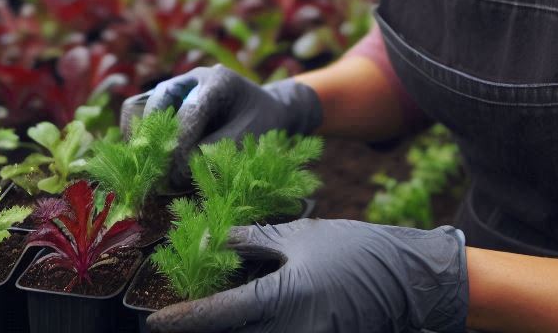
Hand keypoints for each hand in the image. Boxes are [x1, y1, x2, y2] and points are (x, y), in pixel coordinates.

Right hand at [119, 65, 322, 186]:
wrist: (268, 112)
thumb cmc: (261, 128)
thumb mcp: (246, 141)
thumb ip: (210, 155)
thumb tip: (171, 177)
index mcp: (217, 82)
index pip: (189, 113)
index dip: (179, 148)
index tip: (174, 179)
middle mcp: (191, 79)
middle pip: (157, 104)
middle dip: (154, 142)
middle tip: (156, 175)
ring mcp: (175, 87)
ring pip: (139, 105)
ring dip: (140, 138)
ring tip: (146, 167)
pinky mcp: (165, 101)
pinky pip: (138, 112)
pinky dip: (138, 136)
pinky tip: (147, 159)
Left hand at [146, 217, 467, 332]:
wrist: (405, 279)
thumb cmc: (350, 249)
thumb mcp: (298, 235)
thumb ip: (252, 240)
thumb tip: (209, 241)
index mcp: (285, 297)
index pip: (220, 314)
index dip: (182, 319)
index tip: (152, 322)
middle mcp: (292, 332)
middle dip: (201, 332)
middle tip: (173, 323)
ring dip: (228, 331)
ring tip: (207, 318)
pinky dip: (253, 331)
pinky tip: (245, 319)